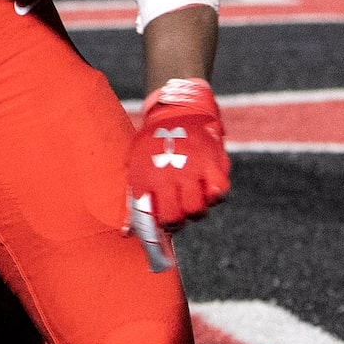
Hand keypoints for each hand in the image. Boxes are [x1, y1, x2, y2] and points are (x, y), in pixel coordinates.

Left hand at [127, 78, 230, 228]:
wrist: (177, 110)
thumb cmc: (153, 143)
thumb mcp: (134, 165)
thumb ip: (132, 198)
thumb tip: (125, 233)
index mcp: (145, 177)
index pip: (148, 216)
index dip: (155, 228)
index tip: (160, 226)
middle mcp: (168, 175)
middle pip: (175, 218)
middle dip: (177, 224)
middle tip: (177, 218)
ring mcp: (191, 169)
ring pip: (197, 210)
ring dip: (196, 212)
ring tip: (192, 202)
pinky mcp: (213, 163)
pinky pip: (219, 193)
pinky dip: (215, 197)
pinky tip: (208, 190)